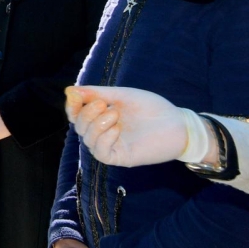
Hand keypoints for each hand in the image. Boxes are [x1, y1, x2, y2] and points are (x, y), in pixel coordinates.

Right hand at [66, 86, 188, 166]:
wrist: (178, 124)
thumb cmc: (152, 108)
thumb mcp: (121, 95)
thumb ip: (97, 93)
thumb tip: (70, 90)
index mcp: (101, 117)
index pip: (76, 114)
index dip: (71, 105)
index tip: (75, 94)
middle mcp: (103, 132)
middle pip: (79, 126)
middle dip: (86, 113)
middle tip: (104, 104)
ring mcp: (112, 145)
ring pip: (88, 139)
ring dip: (97, 125)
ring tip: (115, 114)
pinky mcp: (121, 157)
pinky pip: (101, 152)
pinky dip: (104, 139)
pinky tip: (116, 129)